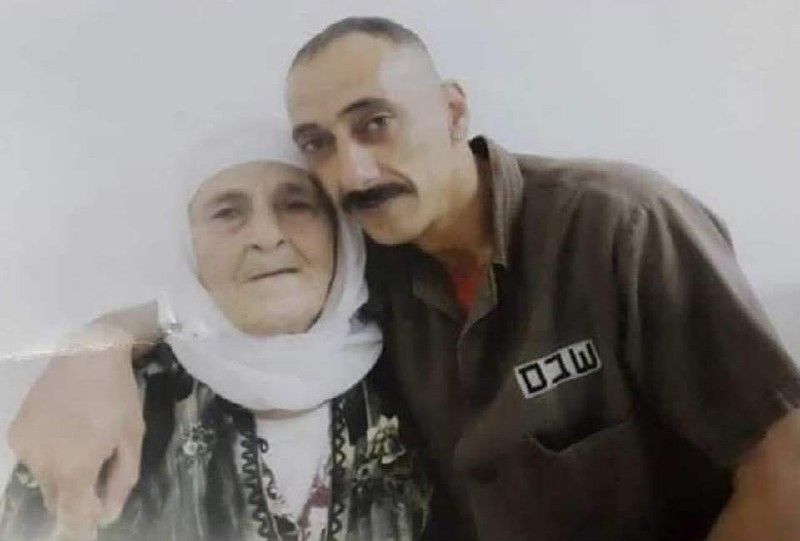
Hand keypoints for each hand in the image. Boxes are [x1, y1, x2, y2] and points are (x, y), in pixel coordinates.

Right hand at [7, 324, 143, 539]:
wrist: (88, 354)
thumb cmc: (118, 397)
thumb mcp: (130, 440)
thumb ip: (120, 481)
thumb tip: (107, 514)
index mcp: (73, 468)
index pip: (72, 516)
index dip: (84, 525)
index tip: (94, 526)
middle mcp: (42, 463)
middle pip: (57, 500)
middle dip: (77, 497)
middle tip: (99, 476)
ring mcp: (25, 447)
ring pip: (43, 481)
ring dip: (62, 477)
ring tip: (84, 446)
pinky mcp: (16, 431)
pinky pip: (32, 459)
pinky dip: (48, 456)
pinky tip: (65, 433)